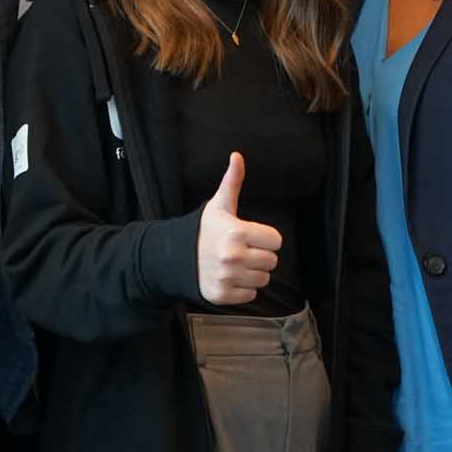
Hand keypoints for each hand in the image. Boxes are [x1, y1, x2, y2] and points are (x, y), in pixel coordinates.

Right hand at [197, 153, 282, 305]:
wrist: (175, 257)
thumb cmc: (203, 230)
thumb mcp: (219, 205)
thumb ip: (232, 181)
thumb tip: (237, 156)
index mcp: (237, 232)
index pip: (276, 241)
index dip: (266, 238)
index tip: (251, 237)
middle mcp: (233, 256)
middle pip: (272, 261)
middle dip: (260, 256)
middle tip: (243, 251)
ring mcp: (227, 277)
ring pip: (263, 279)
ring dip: (253, 274)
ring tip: (236, 265)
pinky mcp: (222, 295)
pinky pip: (251, 295)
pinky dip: (243, 289)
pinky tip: (230, 278)